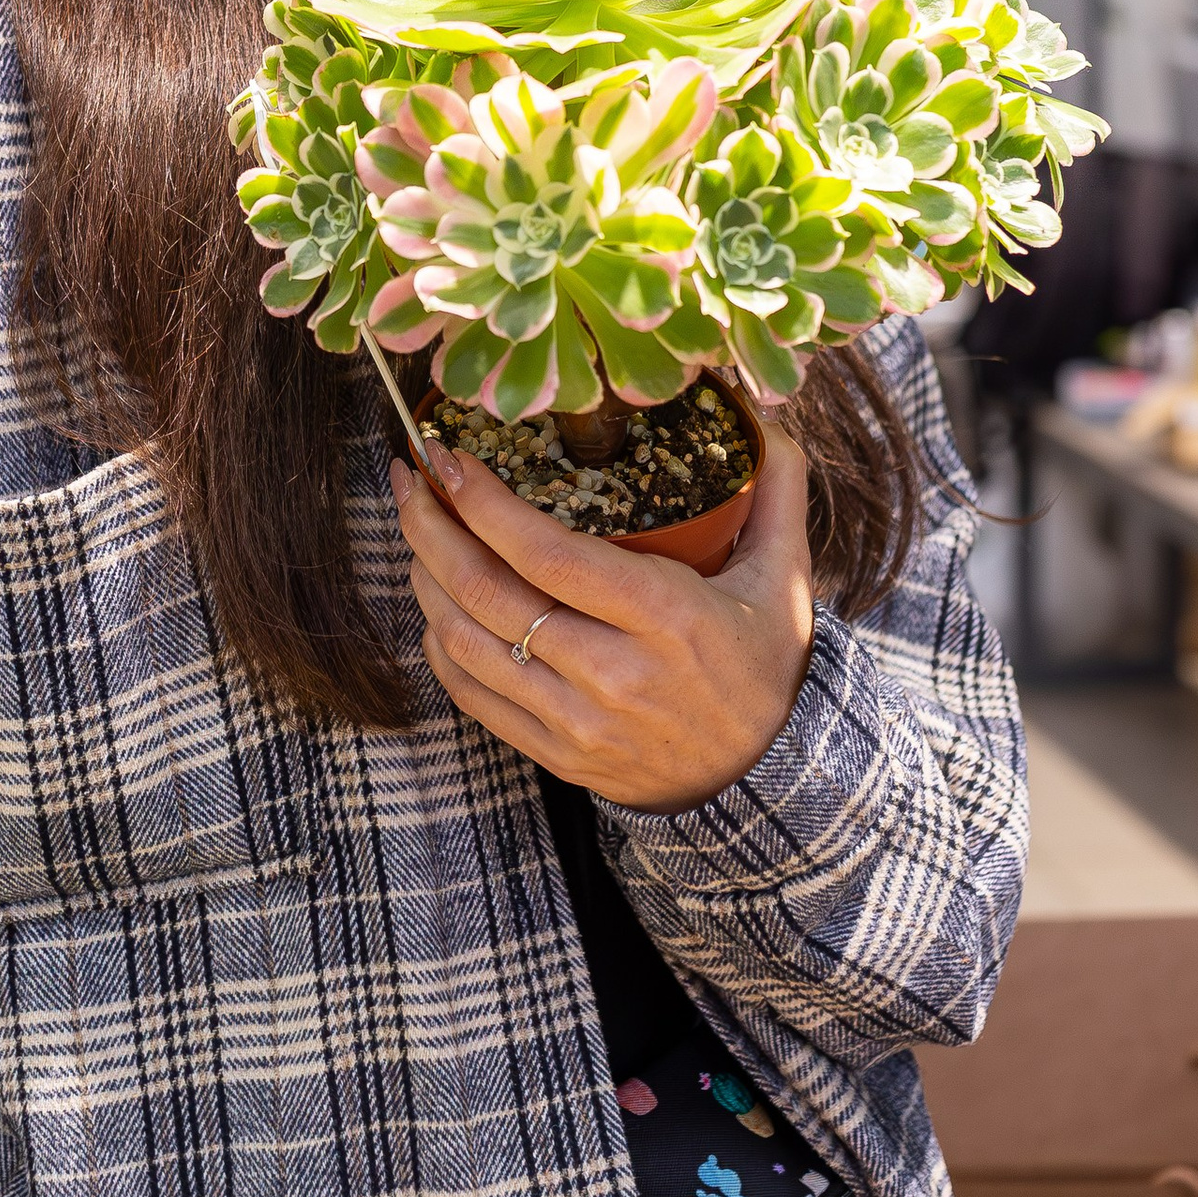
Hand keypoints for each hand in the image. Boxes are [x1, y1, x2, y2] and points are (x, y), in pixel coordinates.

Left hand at [391, 408, 817, 813]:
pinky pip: (471, 695)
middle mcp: (613, 673)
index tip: (449, 458)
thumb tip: (762, 416)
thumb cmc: (766, 667)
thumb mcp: (786, 579)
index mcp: (667, 618)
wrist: (763, 780)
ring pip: (466, 643)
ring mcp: (578, 721)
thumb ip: (777, 491)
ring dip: (426, 580)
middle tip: (411, 480)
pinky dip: (439, 644)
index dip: (483, 502)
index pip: (549, 553)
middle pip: (488, 592)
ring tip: (420, 533)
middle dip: (431, 527)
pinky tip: (436, 604)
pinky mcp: (556, 754)